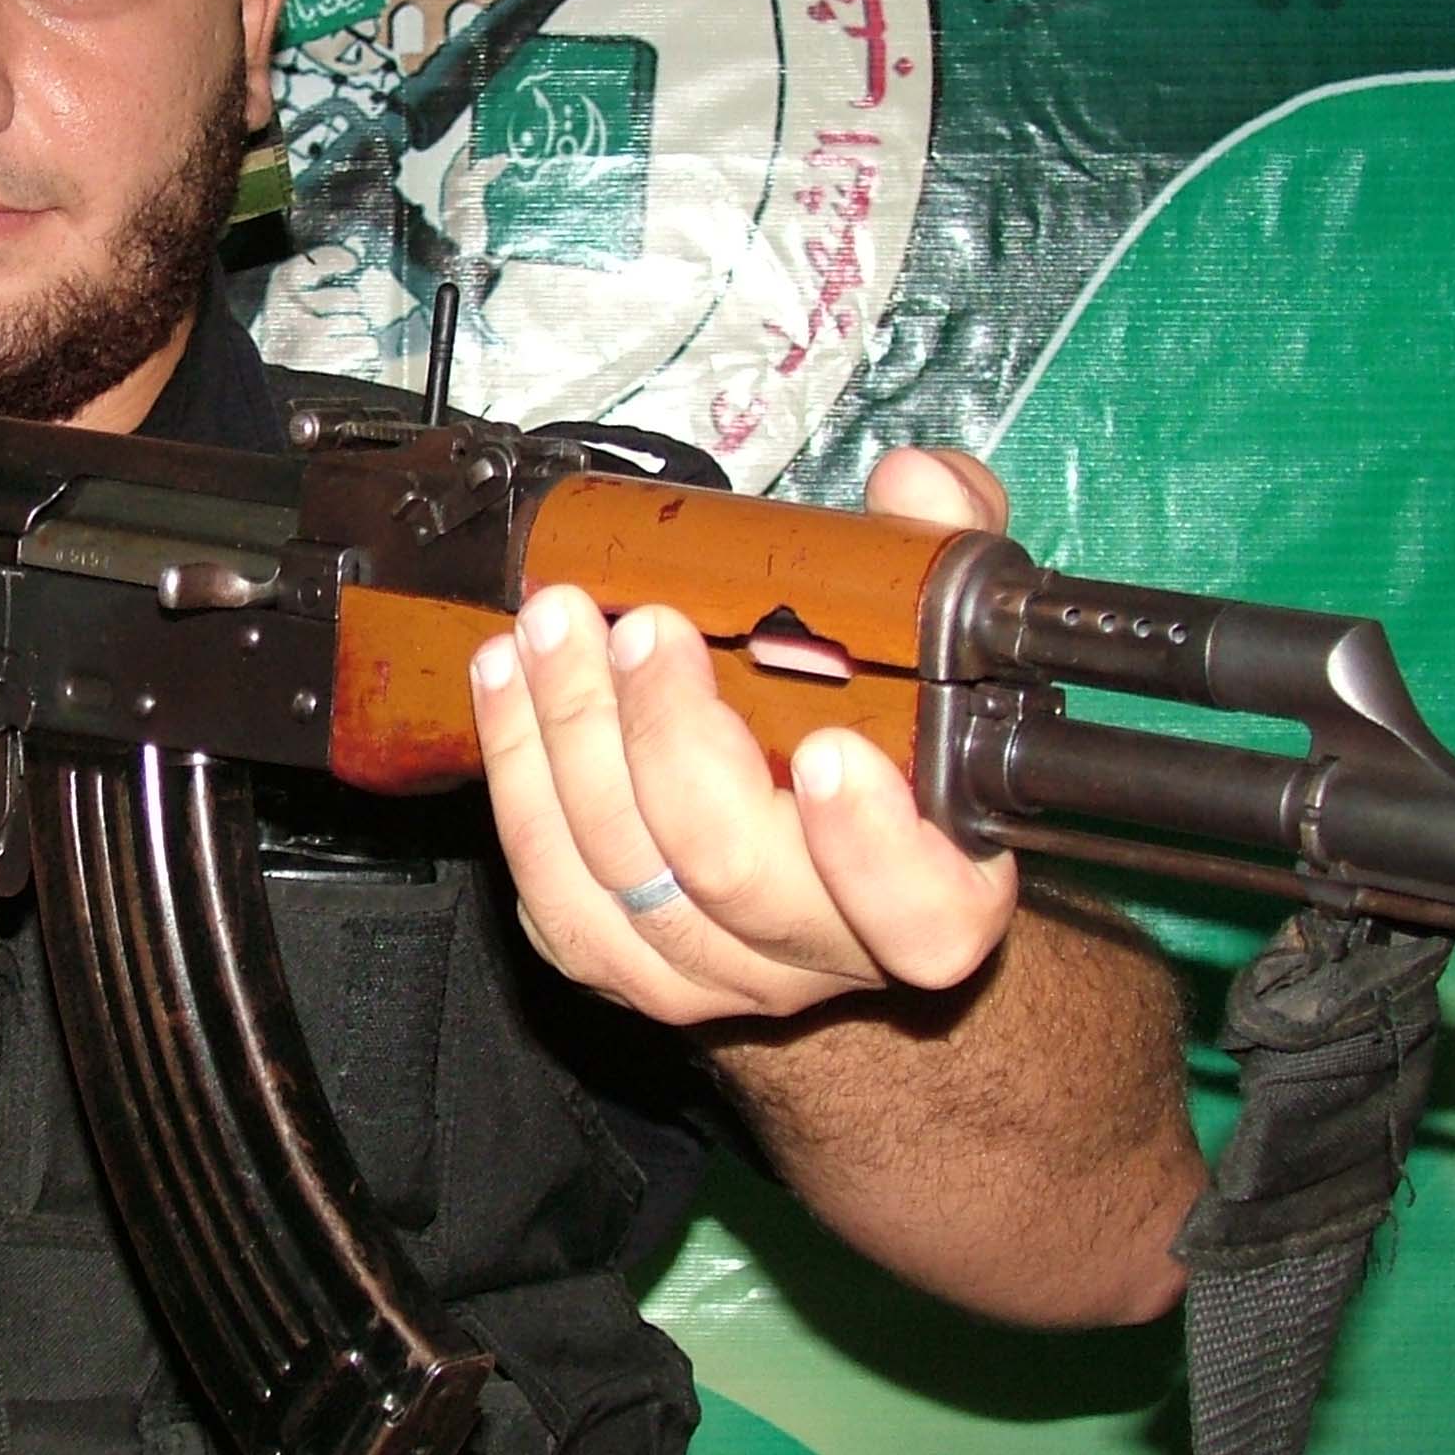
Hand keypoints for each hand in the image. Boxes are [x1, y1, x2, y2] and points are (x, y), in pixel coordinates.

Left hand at [471, 447, 1020, 1028]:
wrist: (828, 869)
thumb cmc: (891, 746)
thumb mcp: (946, 641)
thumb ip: (945, 559)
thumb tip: (915, 485)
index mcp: (940, 890)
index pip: (924, 913)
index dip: (873, 846)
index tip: (829, 752)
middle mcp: (826, 948)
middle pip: (736, 874)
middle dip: (671, 739)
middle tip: (643, 632)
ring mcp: (721, 969)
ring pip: (625, 877)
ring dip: (572, 738)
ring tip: (551, 630)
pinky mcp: (626, 967)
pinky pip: (555, 894)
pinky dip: (519, 782)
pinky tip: (508, 689)